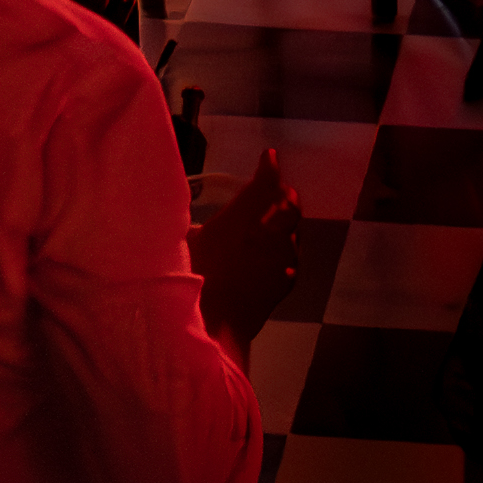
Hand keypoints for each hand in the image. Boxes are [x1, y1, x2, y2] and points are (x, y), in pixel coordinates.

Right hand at [192, 152, 306, 342]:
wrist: (216, 325)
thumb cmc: (194, 279)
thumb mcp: (187, 244)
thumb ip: (195, 228)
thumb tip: (197, 226)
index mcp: (243, 218)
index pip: (265, 183)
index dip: (269, 167)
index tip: (270, 157)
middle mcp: (270, 232)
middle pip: (288, 202)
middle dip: (282, 192)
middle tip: (274, 190)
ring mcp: (284, 257)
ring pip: (295, 228)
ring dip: (287, 220)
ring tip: (275, 221)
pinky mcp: (289, 278)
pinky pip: (294, 253)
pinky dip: (288, 246)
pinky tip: (278, 252)